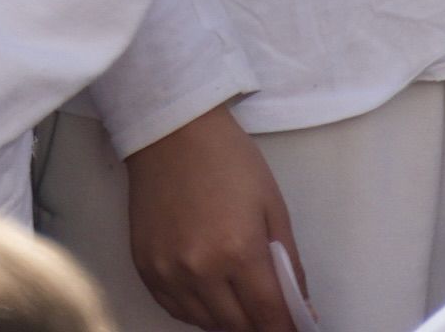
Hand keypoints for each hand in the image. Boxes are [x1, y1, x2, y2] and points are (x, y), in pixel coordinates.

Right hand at [124, 105, 303, 331]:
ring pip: (206, 324)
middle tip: (266, 306)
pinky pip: (176, 310)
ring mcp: (168, 270)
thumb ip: (289, 263)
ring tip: (237, 294)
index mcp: (239, 250)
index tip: (293, 328)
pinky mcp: (145, 267)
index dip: (286, 329)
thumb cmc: (229, 160)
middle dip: (259, 323)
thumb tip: (299, 309)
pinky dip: (197, 310)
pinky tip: (208, 290)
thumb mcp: (273, 206)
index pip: (269, 316)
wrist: (171, 131)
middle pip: (238, 327)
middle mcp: (200, 268)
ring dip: (228, 319)